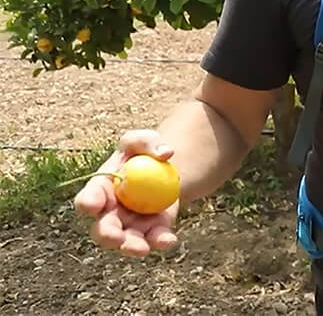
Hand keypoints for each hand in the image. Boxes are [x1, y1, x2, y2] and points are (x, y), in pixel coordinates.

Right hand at [73, 129, 179, 256]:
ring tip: (141, 249)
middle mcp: (110, 212)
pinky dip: (161, 241)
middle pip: (103, 228)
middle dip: (106, 235)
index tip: (93, 205)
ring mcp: (129, 225)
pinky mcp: (151, 229)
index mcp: (100, 190)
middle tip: (115, 238)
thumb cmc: (143, 153)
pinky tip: (169, 240)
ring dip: (132, 247)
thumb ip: (147, 141)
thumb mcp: (143, 140)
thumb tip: (165, 153)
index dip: (88, 203)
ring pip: (126, 241)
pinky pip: (154, 239)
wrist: (163, 169)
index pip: (88, 199)